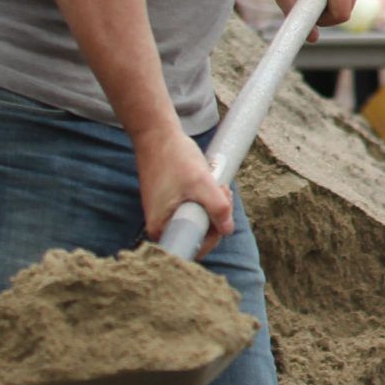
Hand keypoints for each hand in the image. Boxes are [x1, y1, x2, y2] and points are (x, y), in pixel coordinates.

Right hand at [133, 125, 232, 254]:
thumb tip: (227, 230)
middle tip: (222, 190)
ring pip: (199, 219)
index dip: (215, 233)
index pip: (195, 248)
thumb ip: (217, 208)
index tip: (220, 212)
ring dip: (213, 204)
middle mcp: (160, 226)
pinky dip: (206, 198)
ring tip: (215, 183)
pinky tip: (208, 182)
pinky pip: (194, 208)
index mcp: (161, 229)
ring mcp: (165, 215)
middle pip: (199, 233)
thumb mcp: (202, 183)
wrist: (157, 136)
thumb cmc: (175, 158)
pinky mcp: (170, 204)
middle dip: (217, 215)